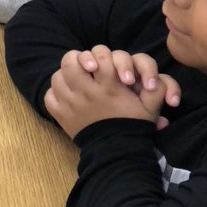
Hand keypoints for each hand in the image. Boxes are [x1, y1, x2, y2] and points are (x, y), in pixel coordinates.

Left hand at [43, 46, 179, 138]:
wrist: (118, 151)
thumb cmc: (134, 124)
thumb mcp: (151, 105)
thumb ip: (157, 86)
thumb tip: (151, 77)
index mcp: (109, 88)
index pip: (100, 57)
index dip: (102, 56)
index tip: (105, 65)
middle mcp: (86, 93)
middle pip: (70, 61)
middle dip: (78, 58)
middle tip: (86, 66)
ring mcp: (70, 103)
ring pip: (57, 77)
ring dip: (66, 74)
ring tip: (76, 79)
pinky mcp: (60, 115)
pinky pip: (49, 96)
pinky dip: (56, 93)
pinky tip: (67, 94)